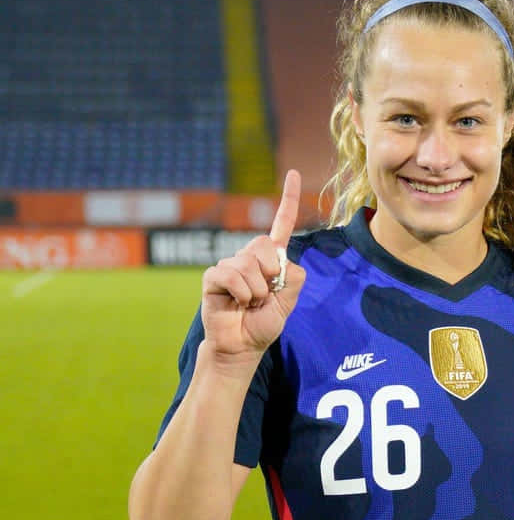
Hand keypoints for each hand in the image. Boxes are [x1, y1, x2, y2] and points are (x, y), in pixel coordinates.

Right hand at [201, 170, 306, 361]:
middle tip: (265, 295)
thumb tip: (281, 260)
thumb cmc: (264, 323)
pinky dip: (242, 294)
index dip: (288, 199)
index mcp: (271, 259)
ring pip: (248, 264)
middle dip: (271, 273)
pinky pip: (231, 276)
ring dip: (257, 291)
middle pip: (264, 245)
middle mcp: (249, 257)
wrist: (244, 346)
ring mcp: (229, 265)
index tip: (294, 173)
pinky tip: (236, 303)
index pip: (281, 224)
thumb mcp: (290, 300)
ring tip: (249, 304)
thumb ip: (294, 277)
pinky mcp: (213, 277)